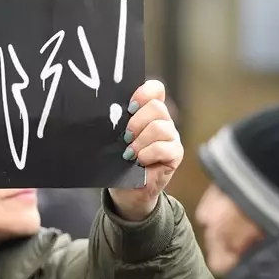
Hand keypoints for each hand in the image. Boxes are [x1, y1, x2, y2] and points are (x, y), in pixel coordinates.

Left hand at [109, 80, 182, 219]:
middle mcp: (163, 121)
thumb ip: (116, 121)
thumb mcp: (115, 137)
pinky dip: (148, 153)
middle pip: (157, 107)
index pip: (156, 89)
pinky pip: (165, 147)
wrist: (127, 189)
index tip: (129, 107)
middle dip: (137, 122)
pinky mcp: (175, 154)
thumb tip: (104, 111)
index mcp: (148, 112)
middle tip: (125, 137)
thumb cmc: (119, 160)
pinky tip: (139, 160)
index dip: (144, 93)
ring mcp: (171, 137)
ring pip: (161, 127)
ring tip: (130, 153)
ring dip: (141, 141)